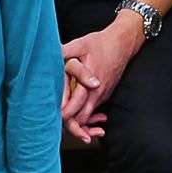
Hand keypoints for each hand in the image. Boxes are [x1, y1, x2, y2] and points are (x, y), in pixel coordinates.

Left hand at [58, 15, 142, 143]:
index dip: (62, 118)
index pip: (75, 111)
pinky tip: (79, 120)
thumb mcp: (80, 45)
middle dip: (70, 128)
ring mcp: (101, 96)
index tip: (52, 119)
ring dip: (79, 125)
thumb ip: (64, 53)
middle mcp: (96, 94)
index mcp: (88, 85)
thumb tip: (48, 56)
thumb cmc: (100, 44)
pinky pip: (93, 111)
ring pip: (88, 117)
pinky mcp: (103, 95)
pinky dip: (86, 118)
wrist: (123, 43)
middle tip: (56, 129)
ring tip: (67, 129)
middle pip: (82, 120)